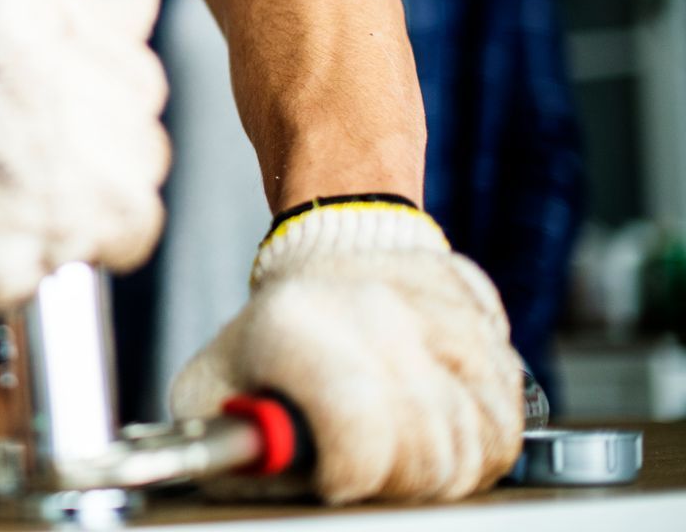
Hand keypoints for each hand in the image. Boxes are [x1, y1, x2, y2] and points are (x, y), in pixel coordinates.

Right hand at [0, 0, 168, 326]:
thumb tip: (136, 0)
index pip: (130, 5)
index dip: (93, 37)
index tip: (49, 60)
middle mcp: (33, 59)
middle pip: (143, 81)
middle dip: (100, 104)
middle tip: (28, 122)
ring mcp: (58, 150)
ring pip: (145, 152)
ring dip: (103, 166)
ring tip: (26, 167)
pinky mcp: (68, 225)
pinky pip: (137, 220)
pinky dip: (101, 227)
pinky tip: (41, 210)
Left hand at [171, 203, 522, 503]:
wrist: (323, 250)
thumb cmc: (270, 337)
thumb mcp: (214, 386)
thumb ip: (232, 443)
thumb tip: (267, 469)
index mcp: (292, 328)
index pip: (357, 432)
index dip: (351, 473)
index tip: (336, 474)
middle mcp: (371, 307)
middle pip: (432, 451)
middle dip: (404, 477)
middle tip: (375, 461)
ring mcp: (431, 304)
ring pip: (488, 432)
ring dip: (455, 454)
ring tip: (407, 438)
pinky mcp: (478, 305)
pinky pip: (512, 401)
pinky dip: (487, 424)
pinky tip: (442, 410)